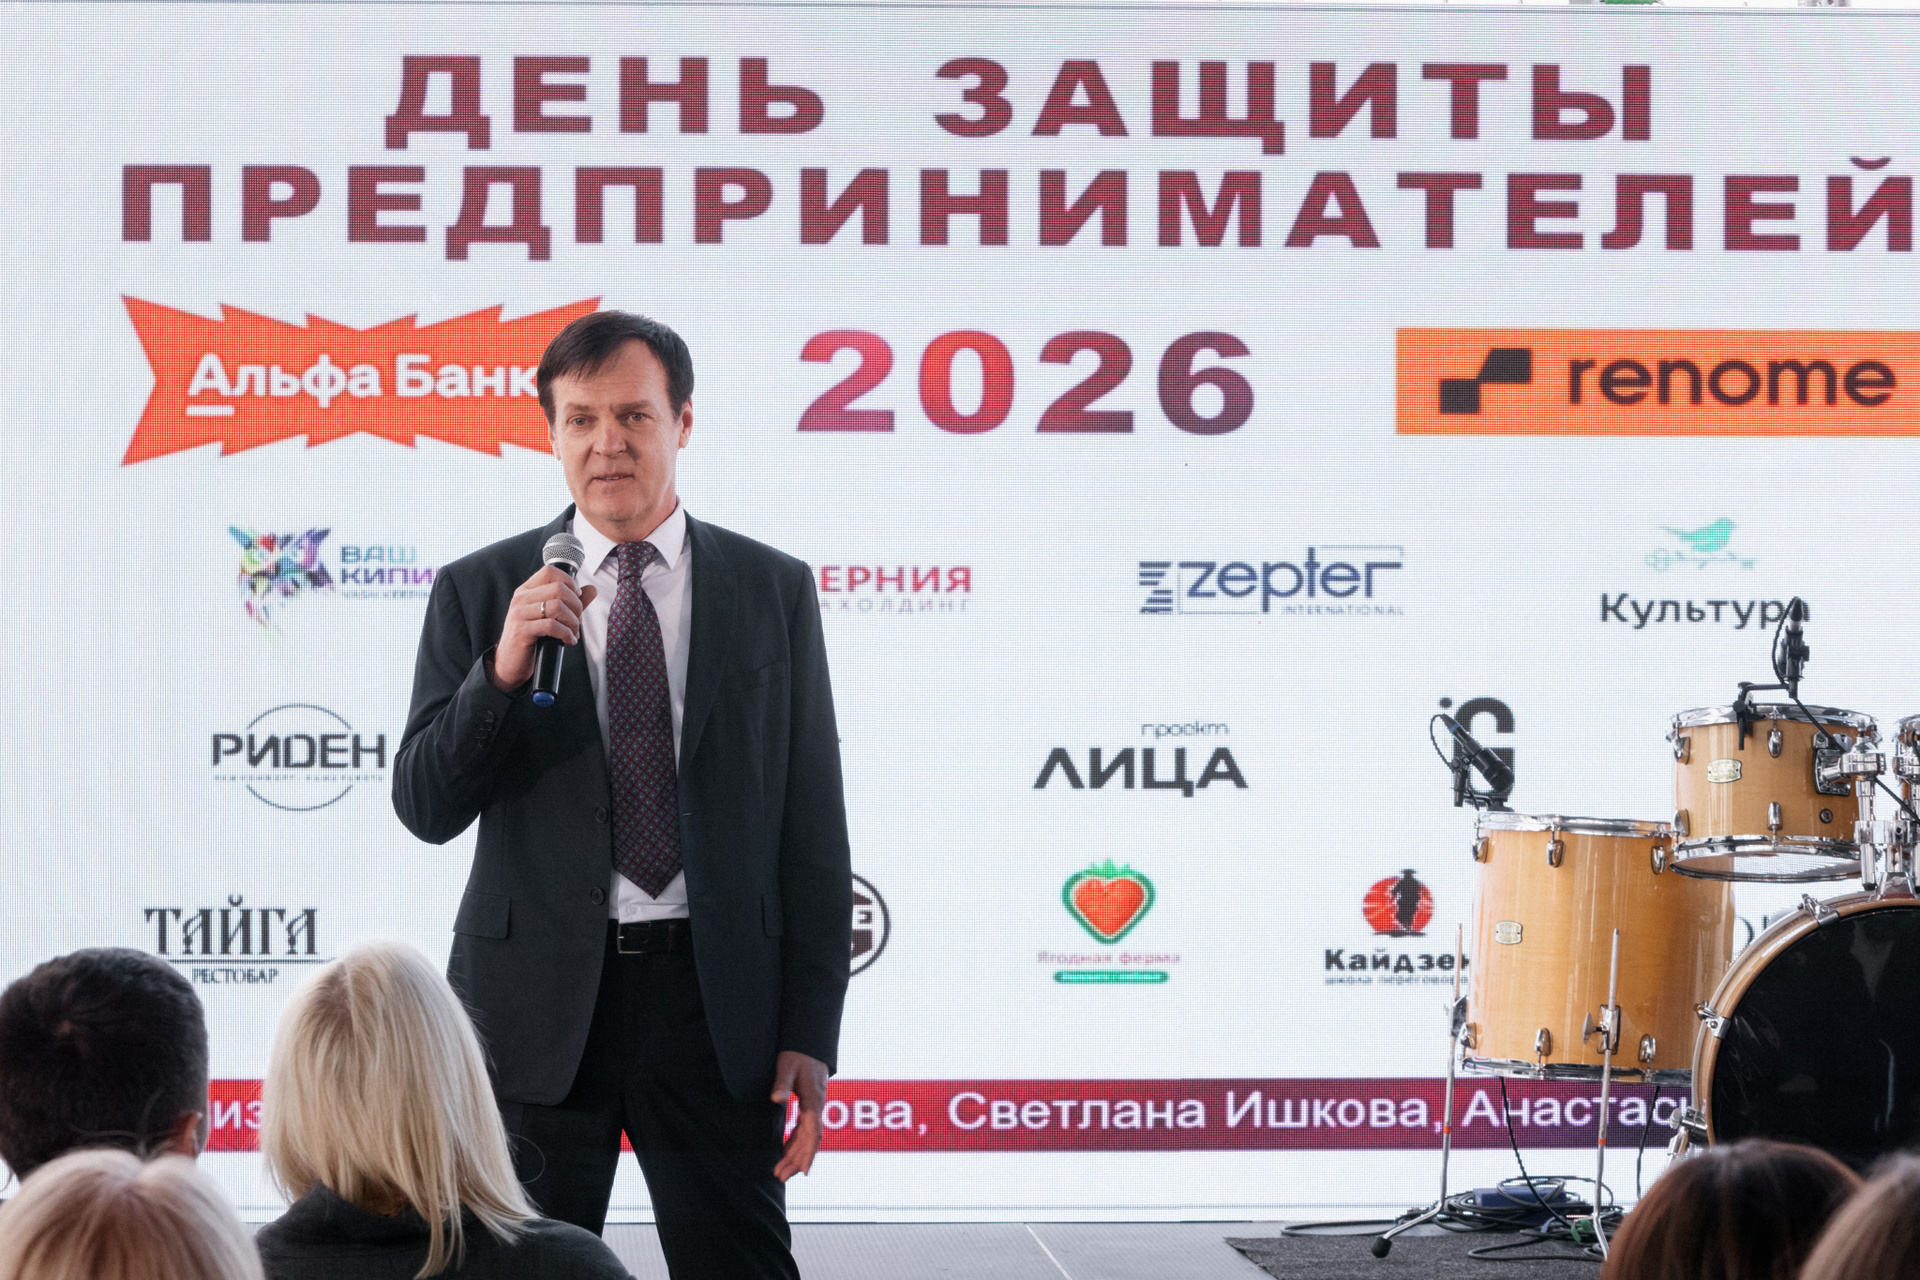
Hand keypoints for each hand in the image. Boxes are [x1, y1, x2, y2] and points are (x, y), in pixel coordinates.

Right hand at [489, 566, 597, 690]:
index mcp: (526, 590)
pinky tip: (568, 640)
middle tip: (577, 621)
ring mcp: (519, 614)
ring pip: (557, 606)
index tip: (577, 597)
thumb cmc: (532, 638)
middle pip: (559, 589)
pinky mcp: (522, 631)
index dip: (569, 582)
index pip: (550, 572)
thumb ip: (571, 602)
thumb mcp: (551, 616)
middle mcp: (521, 598)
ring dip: (573, 621)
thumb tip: (592, 589)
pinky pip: (552, 626)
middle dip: (576, 606)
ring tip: (573, 632)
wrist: (510, 662)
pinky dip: (566, 633)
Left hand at [771, 1050, 829, 1181]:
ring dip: (795, 1155)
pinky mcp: (809, 1107)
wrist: (808, 1045)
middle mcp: (817, 1108)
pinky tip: (785, 1153)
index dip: (809, 1153)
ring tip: (780, 1173)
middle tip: (780, 1177)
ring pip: (807, 1138)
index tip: (804, 1172)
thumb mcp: (787, 1066)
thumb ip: (782, 1083)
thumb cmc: (797, 1055)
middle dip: (796, 1161)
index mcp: (814, 1102)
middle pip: (810, 1141)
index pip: (813, 1134)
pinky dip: (795, 1144)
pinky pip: (804, 1130)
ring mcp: (814, 1108)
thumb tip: (775, 1099)